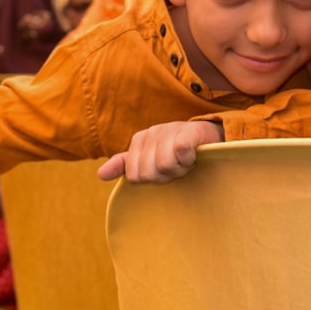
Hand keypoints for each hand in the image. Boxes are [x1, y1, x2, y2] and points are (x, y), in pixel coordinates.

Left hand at [97, 120, 223, 182]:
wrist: (210, 136)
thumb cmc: (178, 150)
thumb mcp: (149, 157)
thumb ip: (125, 165)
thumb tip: (100, 174)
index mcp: (139, 140)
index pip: (134, 176)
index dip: (152, 179)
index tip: (164, 170)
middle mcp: (152, 133)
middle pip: (148, 173)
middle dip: (166, 176)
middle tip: (178, 166)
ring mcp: (170, 130)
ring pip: (164, 165)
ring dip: (180, 169)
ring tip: (186, 161)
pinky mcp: (189, 131)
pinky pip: (180, 152)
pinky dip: (188, 159)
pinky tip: (194, 155)